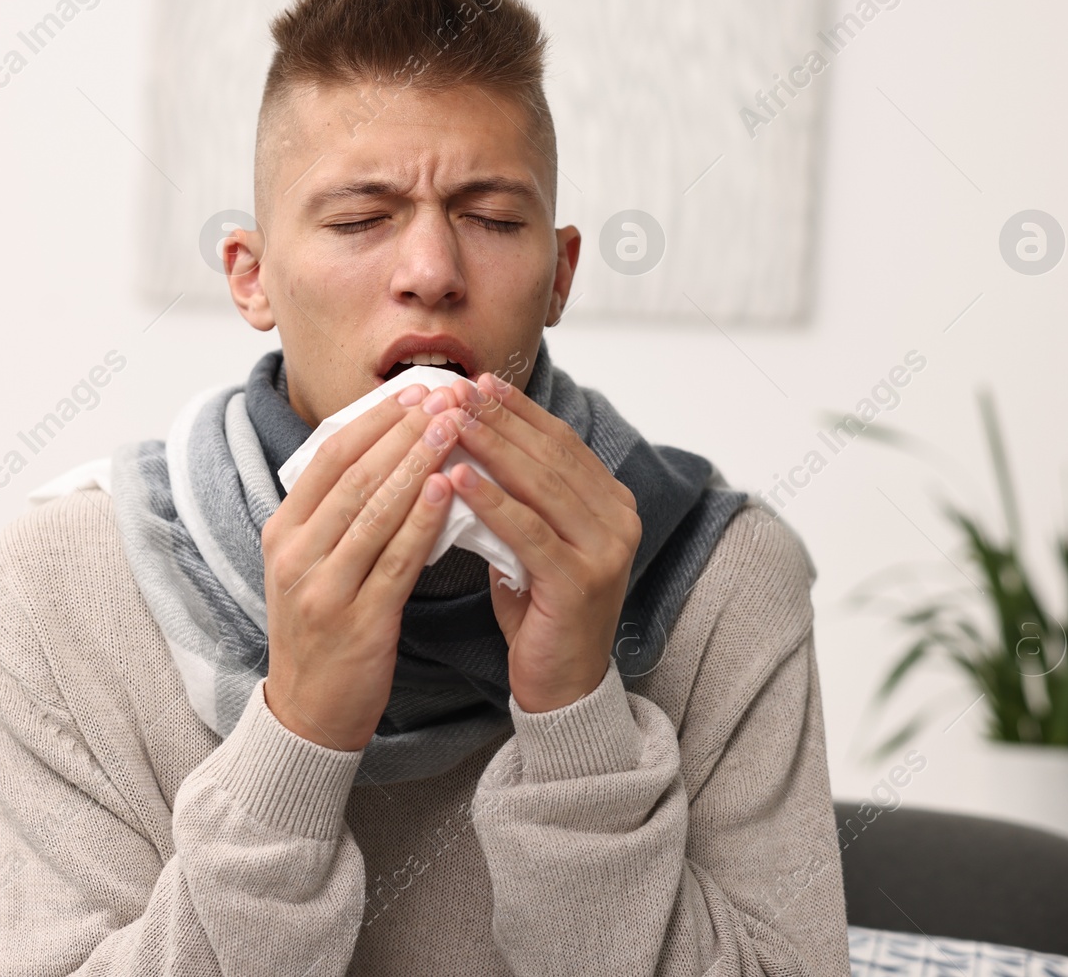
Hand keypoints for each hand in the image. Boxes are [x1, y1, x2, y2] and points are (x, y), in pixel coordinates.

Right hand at [260, 382, 465, 750]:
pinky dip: (422, 519)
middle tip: (446, 394)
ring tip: (455, 426)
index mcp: (283, 532)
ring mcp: (322, 588)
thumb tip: (388, 452)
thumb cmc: (322, 633)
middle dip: (403, 429)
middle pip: (353, 474)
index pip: (328, 456)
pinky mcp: (356, 621)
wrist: (309, 714)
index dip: (374, 419)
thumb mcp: (311, 565)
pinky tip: (448, 489)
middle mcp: (295, 554)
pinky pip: (395, 559)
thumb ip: (338, 514)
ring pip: (374, 509)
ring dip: (417, 462)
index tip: (415, 390)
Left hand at [444, 374, 641, 712]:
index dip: (516, 410)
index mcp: (611, 502)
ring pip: (540, 485)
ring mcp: (606, 549)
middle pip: (549, 455)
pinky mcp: (581, 581)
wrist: (563, 685)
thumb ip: (520, 497)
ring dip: (490, 448)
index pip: (559, 441)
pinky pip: (528, 530)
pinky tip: (457, 479)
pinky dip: (491, 501)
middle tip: (454, 391)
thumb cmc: (540, 611)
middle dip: (498, 419)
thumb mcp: (531, 542)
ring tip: (448, 422)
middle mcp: (619, 519)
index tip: (476, 382)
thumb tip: (470, 442)